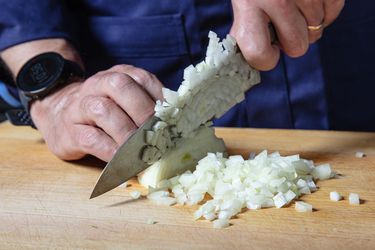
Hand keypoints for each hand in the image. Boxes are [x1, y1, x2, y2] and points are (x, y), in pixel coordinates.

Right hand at [30, 65, 163, 161]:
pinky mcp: (70, 131)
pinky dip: (112, 152)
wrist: (58, 113)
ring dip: (128, 134)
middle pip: (121, 87)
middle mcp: (98, 85)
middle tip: (158, 135)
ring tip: (143, 151)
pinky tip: (125, 162)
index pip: (142, 78)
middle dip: (143, 111)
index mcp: (117, 75)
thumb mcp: (124, 101)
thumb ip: (146, 106)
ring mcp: (80, 106)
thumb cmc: (103, 110)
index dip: (159, 98)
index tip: (173, 119)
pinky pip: (92, 139)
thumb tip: (177, 125)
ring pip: (104, 111)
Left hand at [230, 0, 344, 69]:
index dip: (266, 58)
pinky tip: (310, 1)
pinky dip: (325, 12)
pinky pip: (333, 13)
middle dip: (293, 41)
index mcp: (248, 6)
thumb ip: (244, 27)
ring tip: (296, 6)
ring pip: (317, 30)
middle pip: (297, 47)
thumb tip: (254, 55)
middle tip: (286, 26)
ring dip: (308, 23)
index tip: (268, 49)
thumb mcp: (242, 0)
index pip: (259, 54)